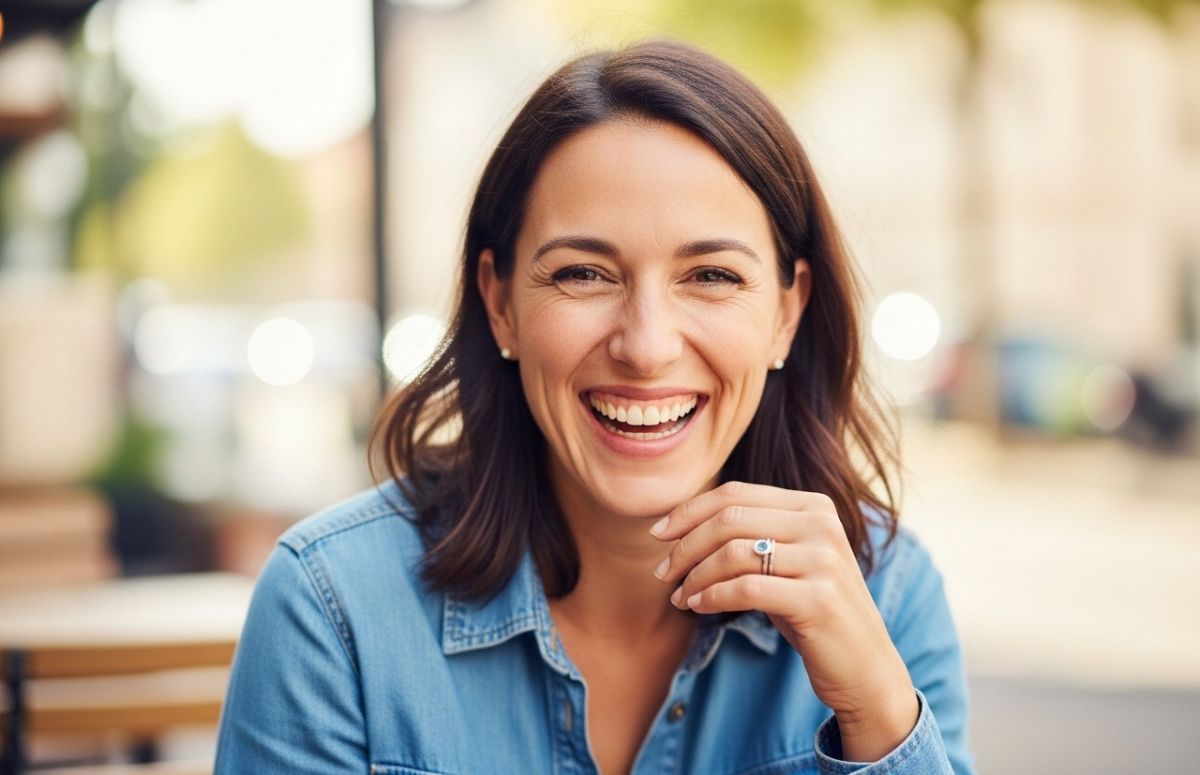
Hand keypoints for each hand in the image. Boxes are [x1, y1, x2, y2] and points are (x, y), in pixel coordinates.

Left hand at [650, 481, 917, 760]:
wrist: (866, 669)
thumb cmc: (813, 612)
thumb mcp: (787, 561)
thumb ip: (752, 534)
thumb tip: (680, 524)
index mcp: (814, 506)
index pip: (736, 494)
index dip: (689, 511)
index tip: (658, 534)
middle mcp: (822, 525)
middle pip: (729, 519)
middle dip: (685, 546)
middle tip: (662, 573)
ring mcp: (824, 560)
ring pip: (733, 553)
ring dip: (695, 576)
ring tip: (680, 596)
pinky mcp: (819, 599)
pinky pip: (745, 588)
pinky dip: (712, 596)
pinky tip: (699, 607)